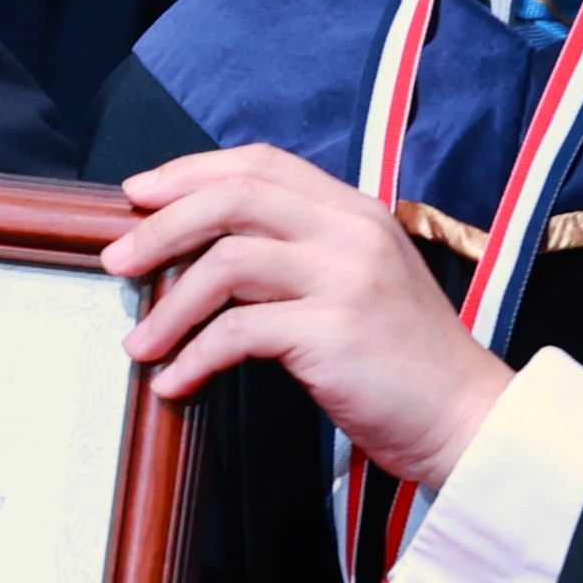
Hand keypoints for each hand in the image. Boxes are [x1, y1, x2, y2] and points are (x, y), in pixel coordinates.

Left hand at [108, 143, 510, 486]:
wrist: (466, 418)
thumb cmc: (401, 361)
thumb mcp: (358, 284)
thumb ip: (300, 254)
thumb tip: (202, 253)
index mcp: (355, 212)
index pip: (261, 163)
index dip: (191, 172)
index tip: (139, 195)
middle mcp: (352, 232)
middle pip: (233, 198)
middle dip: (161, 227)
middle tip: (117, 262)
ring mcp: (346, 279)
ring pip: (226, 262)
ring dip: (168, 306)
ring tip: (138, 342)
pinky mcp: (334, 332)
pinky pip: (237, 333)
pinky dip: (193, 358)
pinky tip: (174, 383)